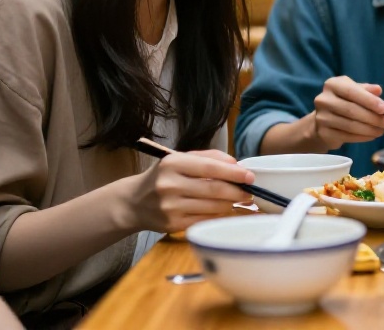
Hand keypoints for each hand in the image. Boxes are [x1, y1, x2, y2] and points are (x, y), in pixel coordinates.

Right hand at [125, 149, 252, 233]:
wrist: (134, 202)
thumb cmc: (164, 177)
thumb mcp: (180, 160)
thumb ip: (209, 157)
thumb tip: (236, 164)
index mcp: (173, 164)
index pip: (210, 168)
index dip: (234, 173)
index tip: (250, 176)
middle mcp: (169, 185)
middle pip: (214, 189)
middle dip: (237, 191)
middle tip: (250, 192)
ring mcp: (170, 207)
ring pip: (212, 207)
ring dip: (231, 205)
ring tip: (240, 201)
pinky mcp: (172, 225)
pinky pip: (204, 220)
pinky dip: (218, 215)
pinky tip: (225, 211)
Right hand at [311, 75, 383, 149]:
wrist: (325, 119)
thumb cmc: (345, 101)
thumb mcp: (355, 91)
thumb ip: (367, 90)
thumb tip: (378, 90)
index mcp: (332, 85)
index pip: (352, 92)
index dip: (369, 100)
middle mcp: (323, 100)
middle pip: (351, 110)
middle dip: (373, 118)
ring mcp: (321, 117)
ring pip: (350, 125)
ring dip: (369, 129)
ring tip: (382, 130)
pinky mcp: (323, 133)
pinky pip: (346, 136)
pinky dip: (362, 137)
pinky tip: (372, 136)